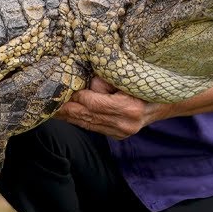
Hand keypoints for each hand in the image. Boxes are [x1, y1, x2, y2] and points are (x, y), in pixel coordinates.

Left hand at [55, 77, 173, 138]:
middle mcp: (125, 124)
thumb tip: (87, 82)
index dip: (76, 96)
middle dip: (65, 108)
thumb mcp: (129, 75)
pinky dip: (78, 120)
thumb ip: (107, 79)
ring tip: (49, 109)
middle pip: (86, 116)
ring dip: (68, 116)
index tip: (61, 88)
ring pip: (87, 124)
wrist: (167, 103)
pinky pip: (92, 127)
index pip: (93, 103)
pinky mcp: (117, 136)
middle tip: (45, 102)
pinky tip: (65, 114)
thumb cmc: (147, 83)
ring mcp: (121, 132)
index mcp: (129, 107)